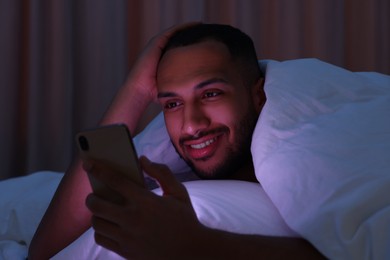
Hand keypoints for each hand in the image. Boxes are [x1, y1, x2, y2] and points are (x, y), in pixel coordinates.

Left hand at [84, 156, 203, 258]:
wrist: (191, 252)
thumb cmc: (185, 219)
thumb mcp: (179, 192)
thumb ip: (161, 173)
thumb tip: (142, 160)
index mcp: (146, 201)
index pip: (115, 181)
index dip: (99, 170)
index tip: (88, 164)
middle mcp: (133, 219)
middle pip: (97, 204)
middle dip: (91, 196)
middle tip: (95, 194)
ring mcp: (127, 237)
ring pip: (96, 223)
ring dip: (96, 214)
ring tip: (103, 210)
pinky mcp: (125, 252)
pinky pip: (101, 239)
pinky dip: (100, 230)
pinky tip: (108, 225)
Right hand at [100, 22, 200, 128]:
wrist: (141, 90)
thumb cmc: (155, 92)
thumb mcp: (173, 86)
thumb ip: (183, 85)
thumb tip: (199, 92)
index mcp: (166, 60)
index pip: (182, 49)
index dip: (193, 45)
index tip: (206, 43)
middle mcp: (161, 50)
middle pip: (179, 39)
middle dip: (191, 35)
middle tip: (206, 32)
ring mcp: (157, 45)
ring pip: (176, 33)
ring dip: (189, 28)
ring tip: (201, 24)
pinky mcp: (156, 42)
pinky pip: (172, 31)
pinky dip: (183, 27)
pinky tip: (195, 24)